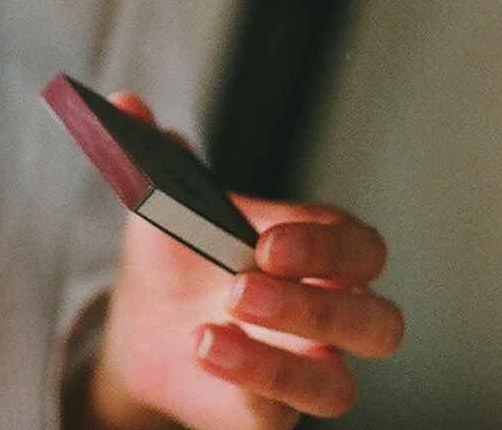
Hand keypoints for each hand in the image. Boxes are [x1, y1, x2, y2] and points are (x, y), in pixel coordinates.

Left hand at [82, 97, 403, 429]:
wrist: (141, 322)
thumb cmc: (177, 251)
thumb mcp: (162, 197)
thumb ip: (151, 149)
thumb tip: (124, 104)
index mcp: (313, 251)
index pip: (357, 247)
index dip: (324, 245)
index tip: (265, 241)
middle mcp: (326, 315)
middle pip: (377, 322)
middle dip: (318, 305)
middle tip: (242, 286)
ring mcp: (303, 370)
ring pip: (337, 386)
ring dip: (277, 359)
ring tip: (207, 326)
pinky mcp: (269, 414)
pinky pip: (280, 416)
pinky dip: (245, 383)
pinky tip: (203, 352)